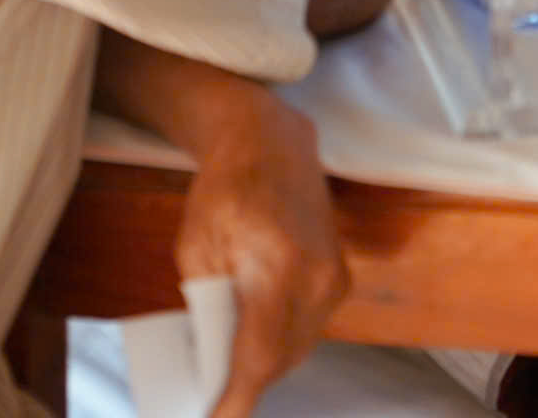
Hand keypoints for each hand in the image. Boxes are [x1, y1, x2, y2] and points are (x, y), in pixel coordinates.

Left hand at [176, 96, 348, 417]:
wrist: (272, 146)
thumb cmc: (226, 189)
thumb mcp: (196, 248)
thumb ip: (206, 307)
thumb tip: (209, 361)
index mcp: (278, 266)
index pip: (259, 355)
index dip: (235, 398)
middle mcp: (317, 277)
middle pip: (280, 360)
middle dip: (244, 383)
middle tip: (211, 393)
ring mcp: (335, 278)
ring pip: (298, 350)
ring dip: (264, 365)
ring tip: (228, 367)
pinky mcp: (341, 278)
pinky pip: (310, 330)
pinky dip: (283, 343)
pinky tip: (255, 339)